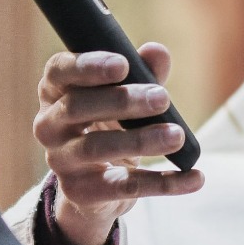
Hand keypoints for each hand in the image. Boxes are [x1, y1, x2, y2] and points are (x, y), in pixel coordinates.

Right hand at [34, 45, 203, 244]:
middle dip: (122, 100)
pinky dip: (163, 183)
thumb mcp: (126, 96)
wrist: (97, 185)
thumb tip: (157, 52)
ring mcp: (61, 161)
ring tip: (177, 135)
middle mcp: (48, 125)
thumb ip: (143, 72)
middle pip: (78, 107)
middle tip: (162, 97)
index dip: (87, 65)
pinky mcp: (81, 192)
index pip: (59, 71)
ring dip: (141, 140)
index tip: (122, 64)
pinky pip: (123, 187)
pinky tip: (195, 177)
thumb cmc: (110, 124)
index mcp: (55, 91)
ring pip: (96, 148)